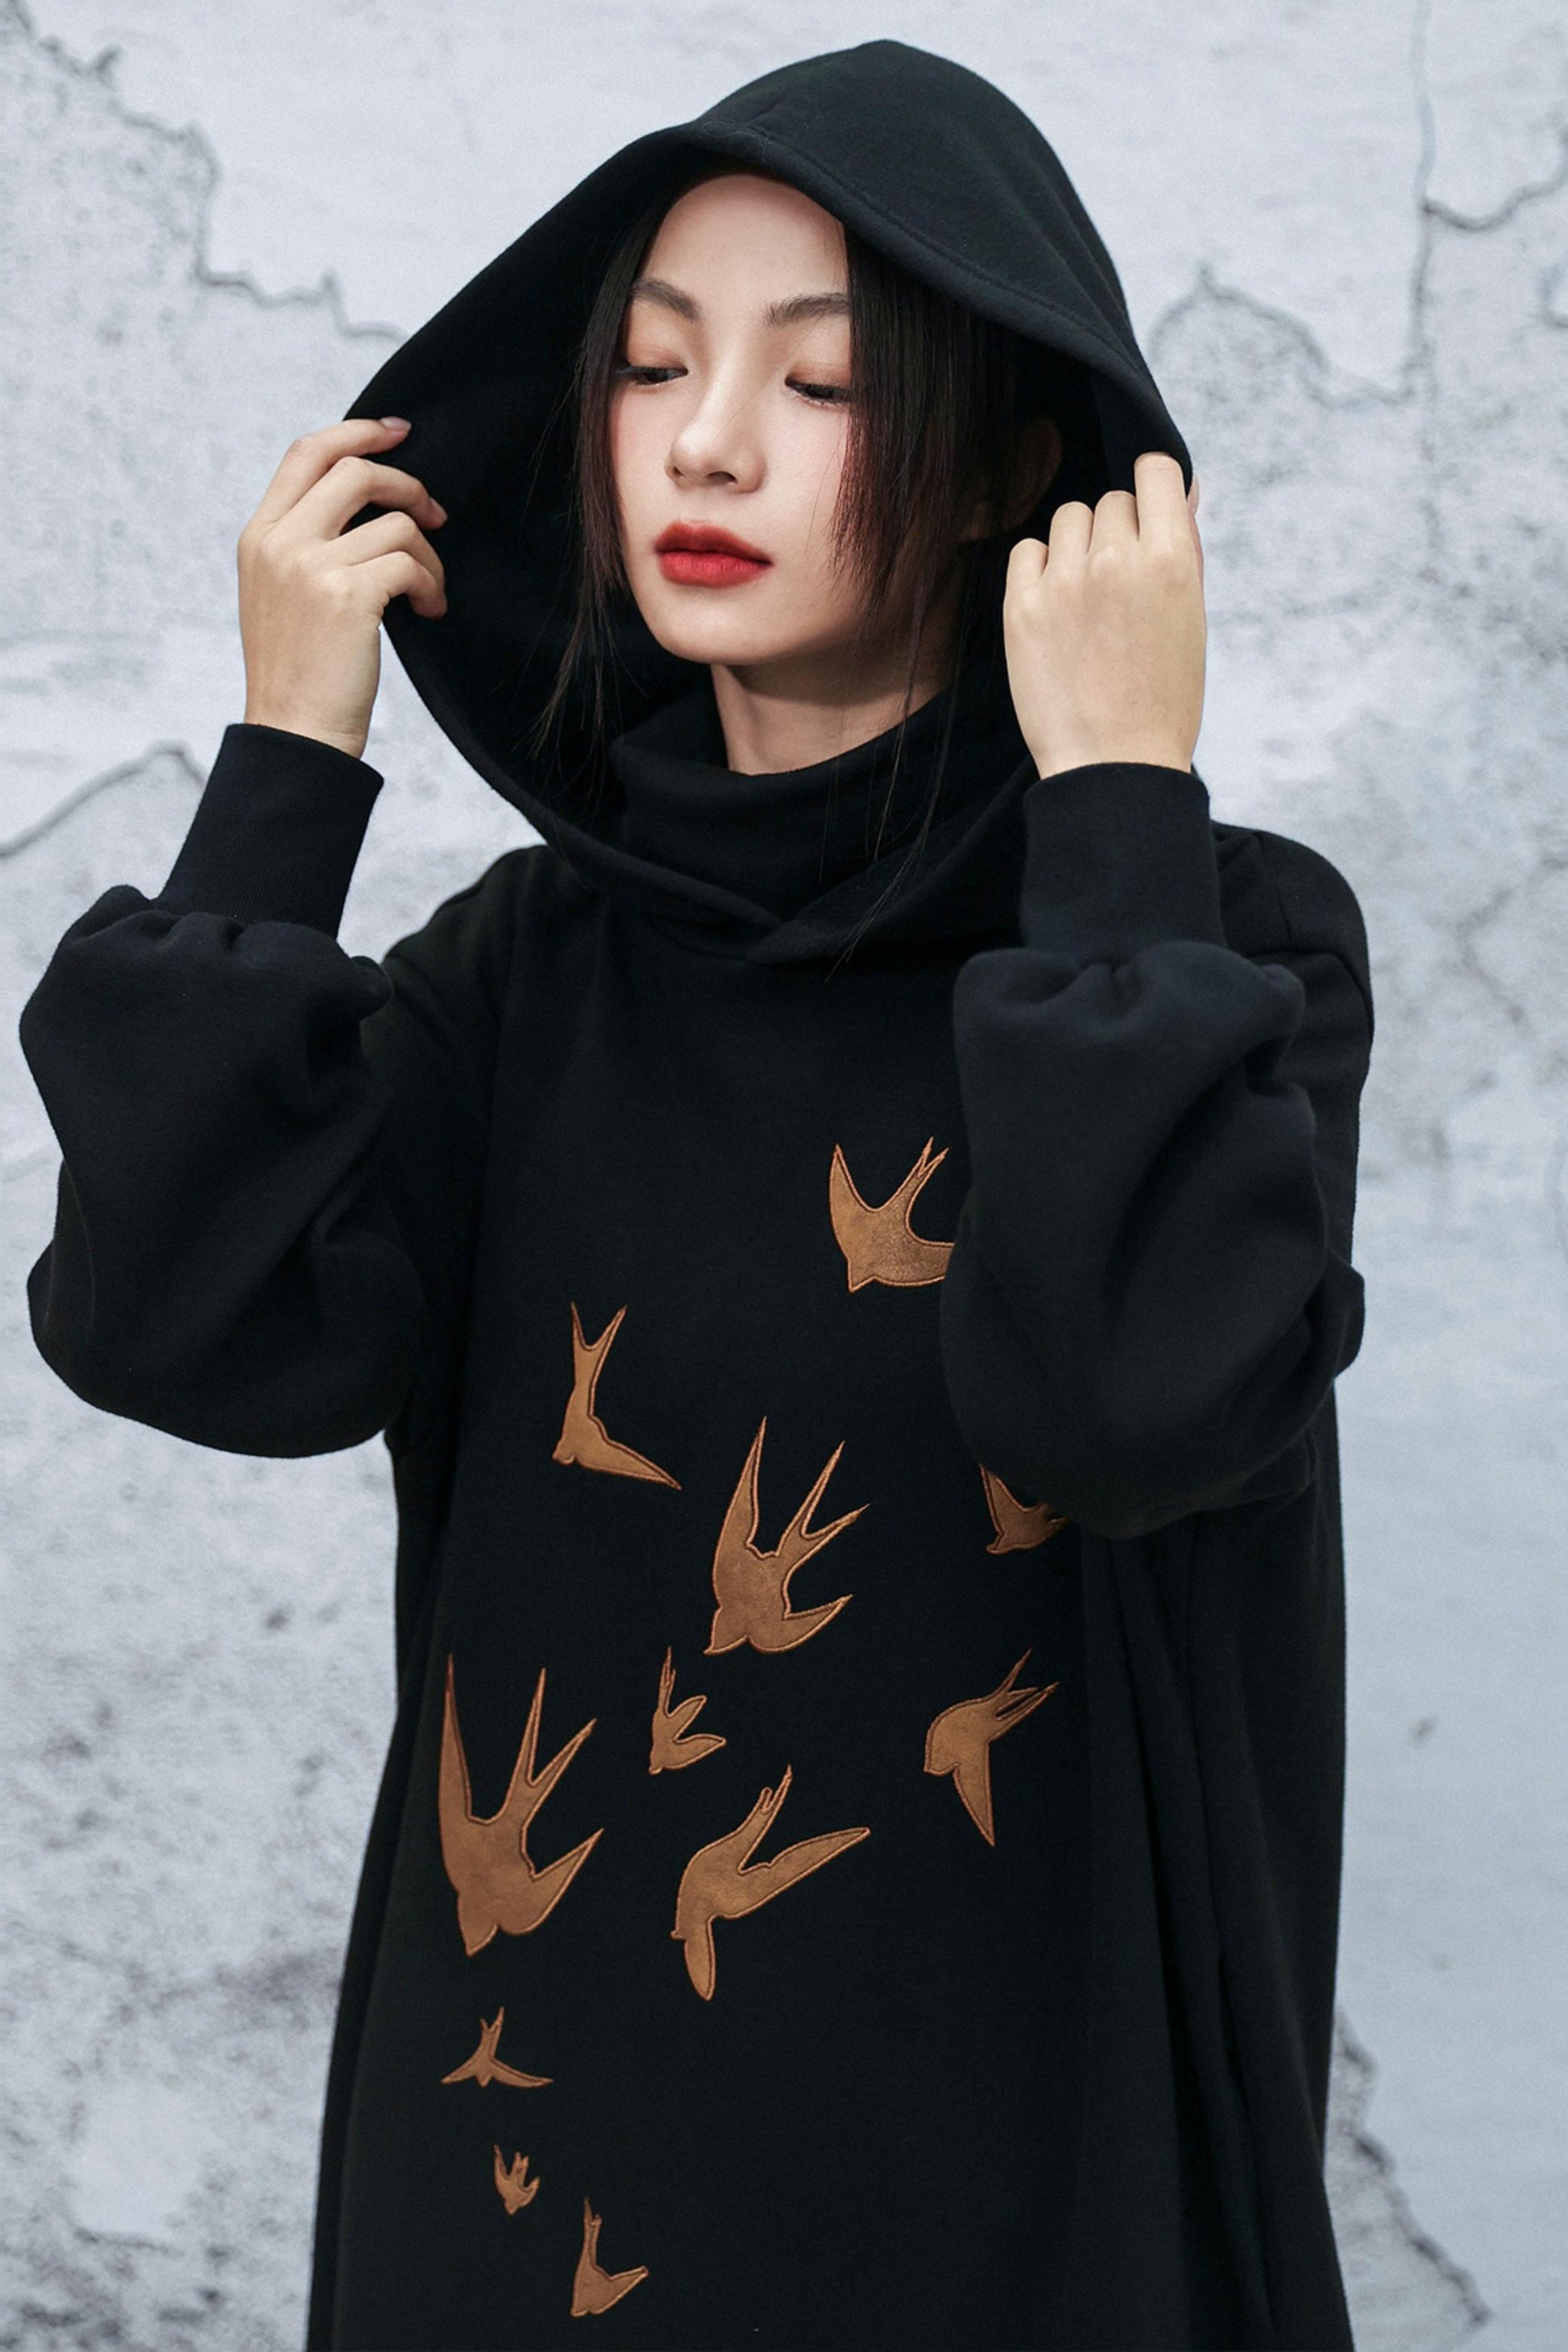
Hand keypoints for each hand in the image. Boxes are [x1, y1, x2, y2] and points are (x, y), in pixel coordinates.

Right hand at [237, 417, 447, 762]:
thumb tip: (370, 505)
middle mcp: (279, 542)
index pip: (307, 452)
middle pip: (355, 470)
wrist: (296, 734)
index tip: (399, 432)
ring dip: (428, 555)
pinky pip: (410, 562)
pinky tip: (429, 611)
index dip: (358, 431)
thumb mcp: (283, 595)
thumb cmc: (301, 673)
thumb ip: (308, 544)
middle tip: (437, 516)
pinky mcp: (347, 595)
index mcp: (259, 536)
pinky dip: (431, 585)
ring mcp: (309, 566)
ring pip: (394, 522)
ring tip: (428, 592)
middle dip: (408, 486)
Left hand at [1002, 451, 1205, 780]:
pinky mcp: (1022, 607)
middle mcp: (1117, 560)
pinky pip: (1026, 551)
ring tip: (1087, 600)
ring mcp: (1064, 582)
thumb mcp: (1192, 619)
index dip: (1153, 490)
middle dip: (1118, 534)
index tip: (1149, 519)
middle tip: (1120, 590)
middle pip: (1111, 501)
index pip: (1155, 470)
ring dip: (1077, 547)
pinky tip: (1055, 609)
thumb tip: (1183, 489)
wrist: (1113, 766)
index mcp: (1171, 560)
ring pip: (1068, 518)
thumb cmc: (1163, 699)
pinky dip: (1039, 569)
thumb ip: (1184, 549)